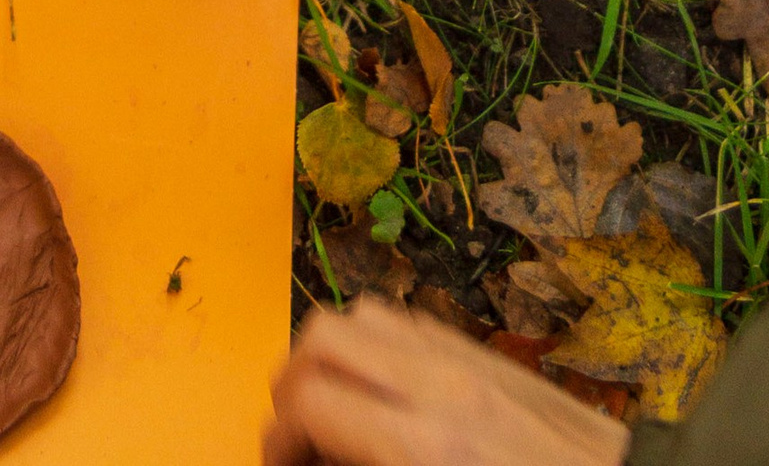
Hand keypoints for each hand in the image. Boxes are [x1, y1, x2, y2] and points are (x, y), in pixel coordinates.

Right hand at [260, 304, 629, 465]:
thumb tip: (317, 456)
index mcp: (422, 447)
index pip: (306, 399)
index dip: (274, 438)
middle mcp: (440, 387)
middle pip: (323, 337)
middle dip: (293, 385)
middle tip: (298, 440)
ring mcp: (470, 363)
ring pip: (366, 316)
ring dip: (336, 359)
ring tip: (340, 415)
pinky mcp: (493, 359)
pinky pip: (414, 324)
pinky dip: (382, 350)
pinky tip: (390, 401)